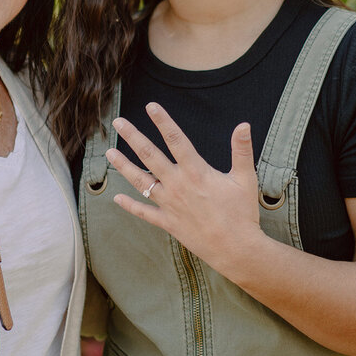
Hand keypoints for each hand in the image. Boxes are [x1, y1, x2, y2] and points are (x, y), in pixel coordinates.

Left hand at [105, 102, 262, 269]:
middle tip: (118, 122)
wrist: (236, 250)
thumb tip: (243, 125)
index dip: (163, 121)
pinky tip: (116, 198)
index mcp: (196, 172)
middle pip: (150, 156)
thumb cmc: (242, 213)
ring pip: (141, 182)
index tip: (150, 106)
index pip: (176, 139)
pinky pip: (144, 213)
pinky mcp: (168, 222)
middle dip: (133, 137)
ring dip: (123, 166)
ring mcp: (170, 205)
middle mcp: (178, 185)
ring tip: (109, 153)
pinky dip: (130, 205)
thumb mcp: (245, 179)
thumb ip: (241, 150)